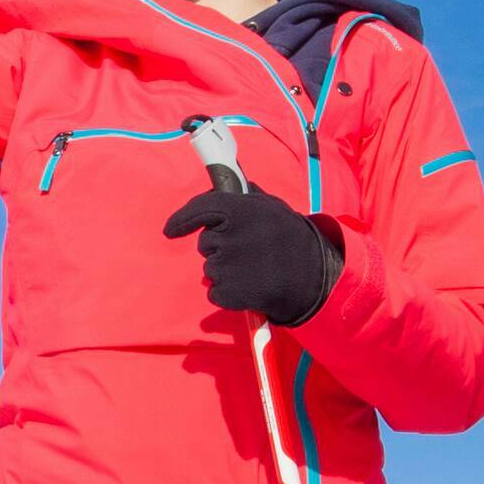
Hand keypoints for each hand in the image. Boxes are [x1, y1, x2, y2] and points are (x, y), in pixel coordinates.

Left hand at [161, 180, 343, 326]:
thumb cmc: (290, 237)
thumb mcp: (269, 206)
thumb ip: (241, 198)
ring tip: (254, 269)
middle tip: (248, 249)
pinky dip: (228, 292)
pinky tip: (249, 286)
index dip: (183, 219)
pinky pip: (215, 292)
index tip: (170, 231)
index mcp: (239, 210)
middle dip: (220, 246)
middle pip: (206, 243)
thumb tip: (214, 191)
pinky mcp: (229, 293)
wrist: (313, 276)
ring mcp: (228, 267)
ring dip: (226, 270)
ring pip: (210, 269)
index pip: (201, 209)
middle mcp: (229, 237)